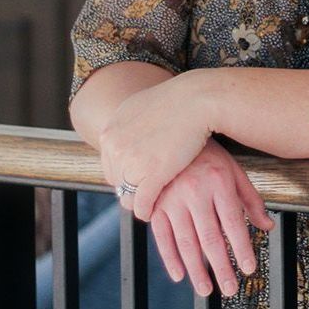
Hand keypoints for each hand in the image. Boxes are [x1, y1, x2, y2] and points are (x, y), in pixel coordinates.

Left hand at [99, 72, 210, 219]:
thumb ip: (130, 126)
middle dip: (131, 186)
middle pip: (117, 180)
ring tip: (151, 201)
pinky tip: (153, 210)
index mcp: (111, 129)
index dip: (125, 172)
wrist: (199, 98)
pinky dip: (146, 210)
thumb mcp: (142, 106)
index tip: (138, 176)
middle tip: (146, 190)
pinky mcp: (150, 176)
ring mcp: (131, 161)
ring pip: (126, 195)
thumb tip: (128, 140)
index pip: (109, 163)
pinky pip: (141, 204)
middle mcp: (114, 146)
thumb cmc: (180, 99)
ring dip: (138, 200)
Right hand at [149, 138, 274, 296]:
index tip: (249, 268)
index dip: (242, 248)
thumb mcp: (234, 170)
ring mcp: (172, 198)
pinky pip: (161, 236)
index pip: (233, 222)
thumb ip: (250, 199)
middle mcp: (196, 191)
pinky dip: (169, 258)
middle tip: (230, 288)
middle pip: (210, 237)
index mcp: (219, 182)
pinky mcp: (155, 204)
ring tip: (207, 289)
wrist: (172, 132)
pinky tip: (180, 274)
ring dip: (197, 269)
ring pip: (186, 241)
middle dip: (221, 267)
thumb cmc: (208, 154)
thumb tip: (266, 226)